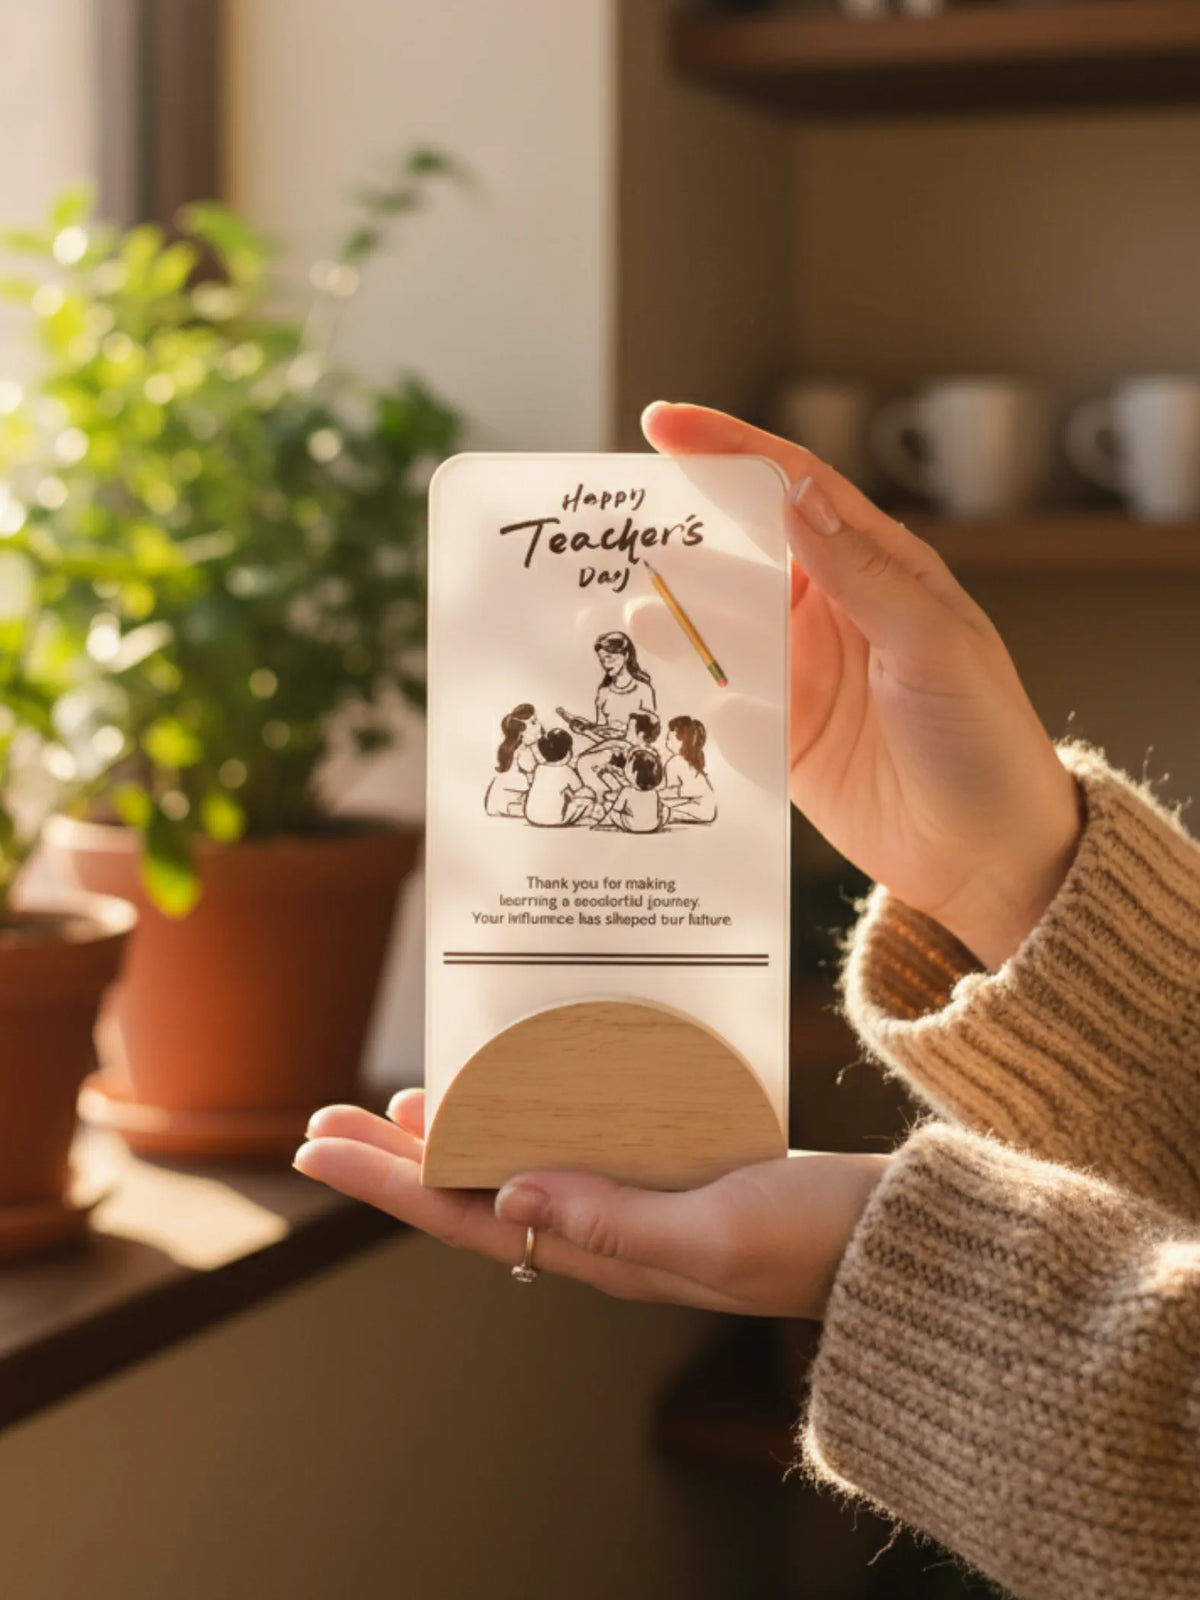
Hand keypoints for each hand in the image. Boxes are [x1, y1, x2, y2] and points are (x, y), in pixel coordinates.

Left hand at [294, 1092, 889, 1318]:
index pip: (465, 1218)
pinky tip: (518, 1085)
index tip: (317, 1150)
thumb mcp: (714, 1235)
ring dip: (451, 1136)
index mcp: (599, 1252)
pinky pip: (573, 1142)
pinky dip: (528, 1112)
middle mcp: (601, 1232)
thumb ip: (614, 1223)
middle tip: (326, 1120)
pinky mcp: (667, 1172)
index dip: (385, 1184)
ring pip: (515, 1166)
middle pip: (471, 1192)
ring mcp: (633, 1202)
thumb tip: (508, 1194)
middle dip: (394, 1159)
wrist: (894, 1241)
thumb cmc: (816, 1242)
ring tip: (398, 1104)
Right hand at [643, 402, 1081, 967]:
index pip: (791, 488)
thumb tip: (792, 500)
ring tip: (623, 623)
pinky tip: (652, 690)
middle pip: (736, 557)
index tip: (660, 424)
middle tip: (609, 536)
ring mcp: (798, 675)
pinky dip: (685, 694)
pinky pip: (717, 704)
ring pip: (715, 631)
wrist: (987, 856)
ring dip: (670, 623)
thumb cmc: (983, 739)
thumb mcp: (934, 647)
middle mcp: (827, 613)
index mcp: (875, 570)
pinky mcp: (779, 737)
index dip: (727, 450)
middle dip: (676, 542)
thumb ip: (861, 576)